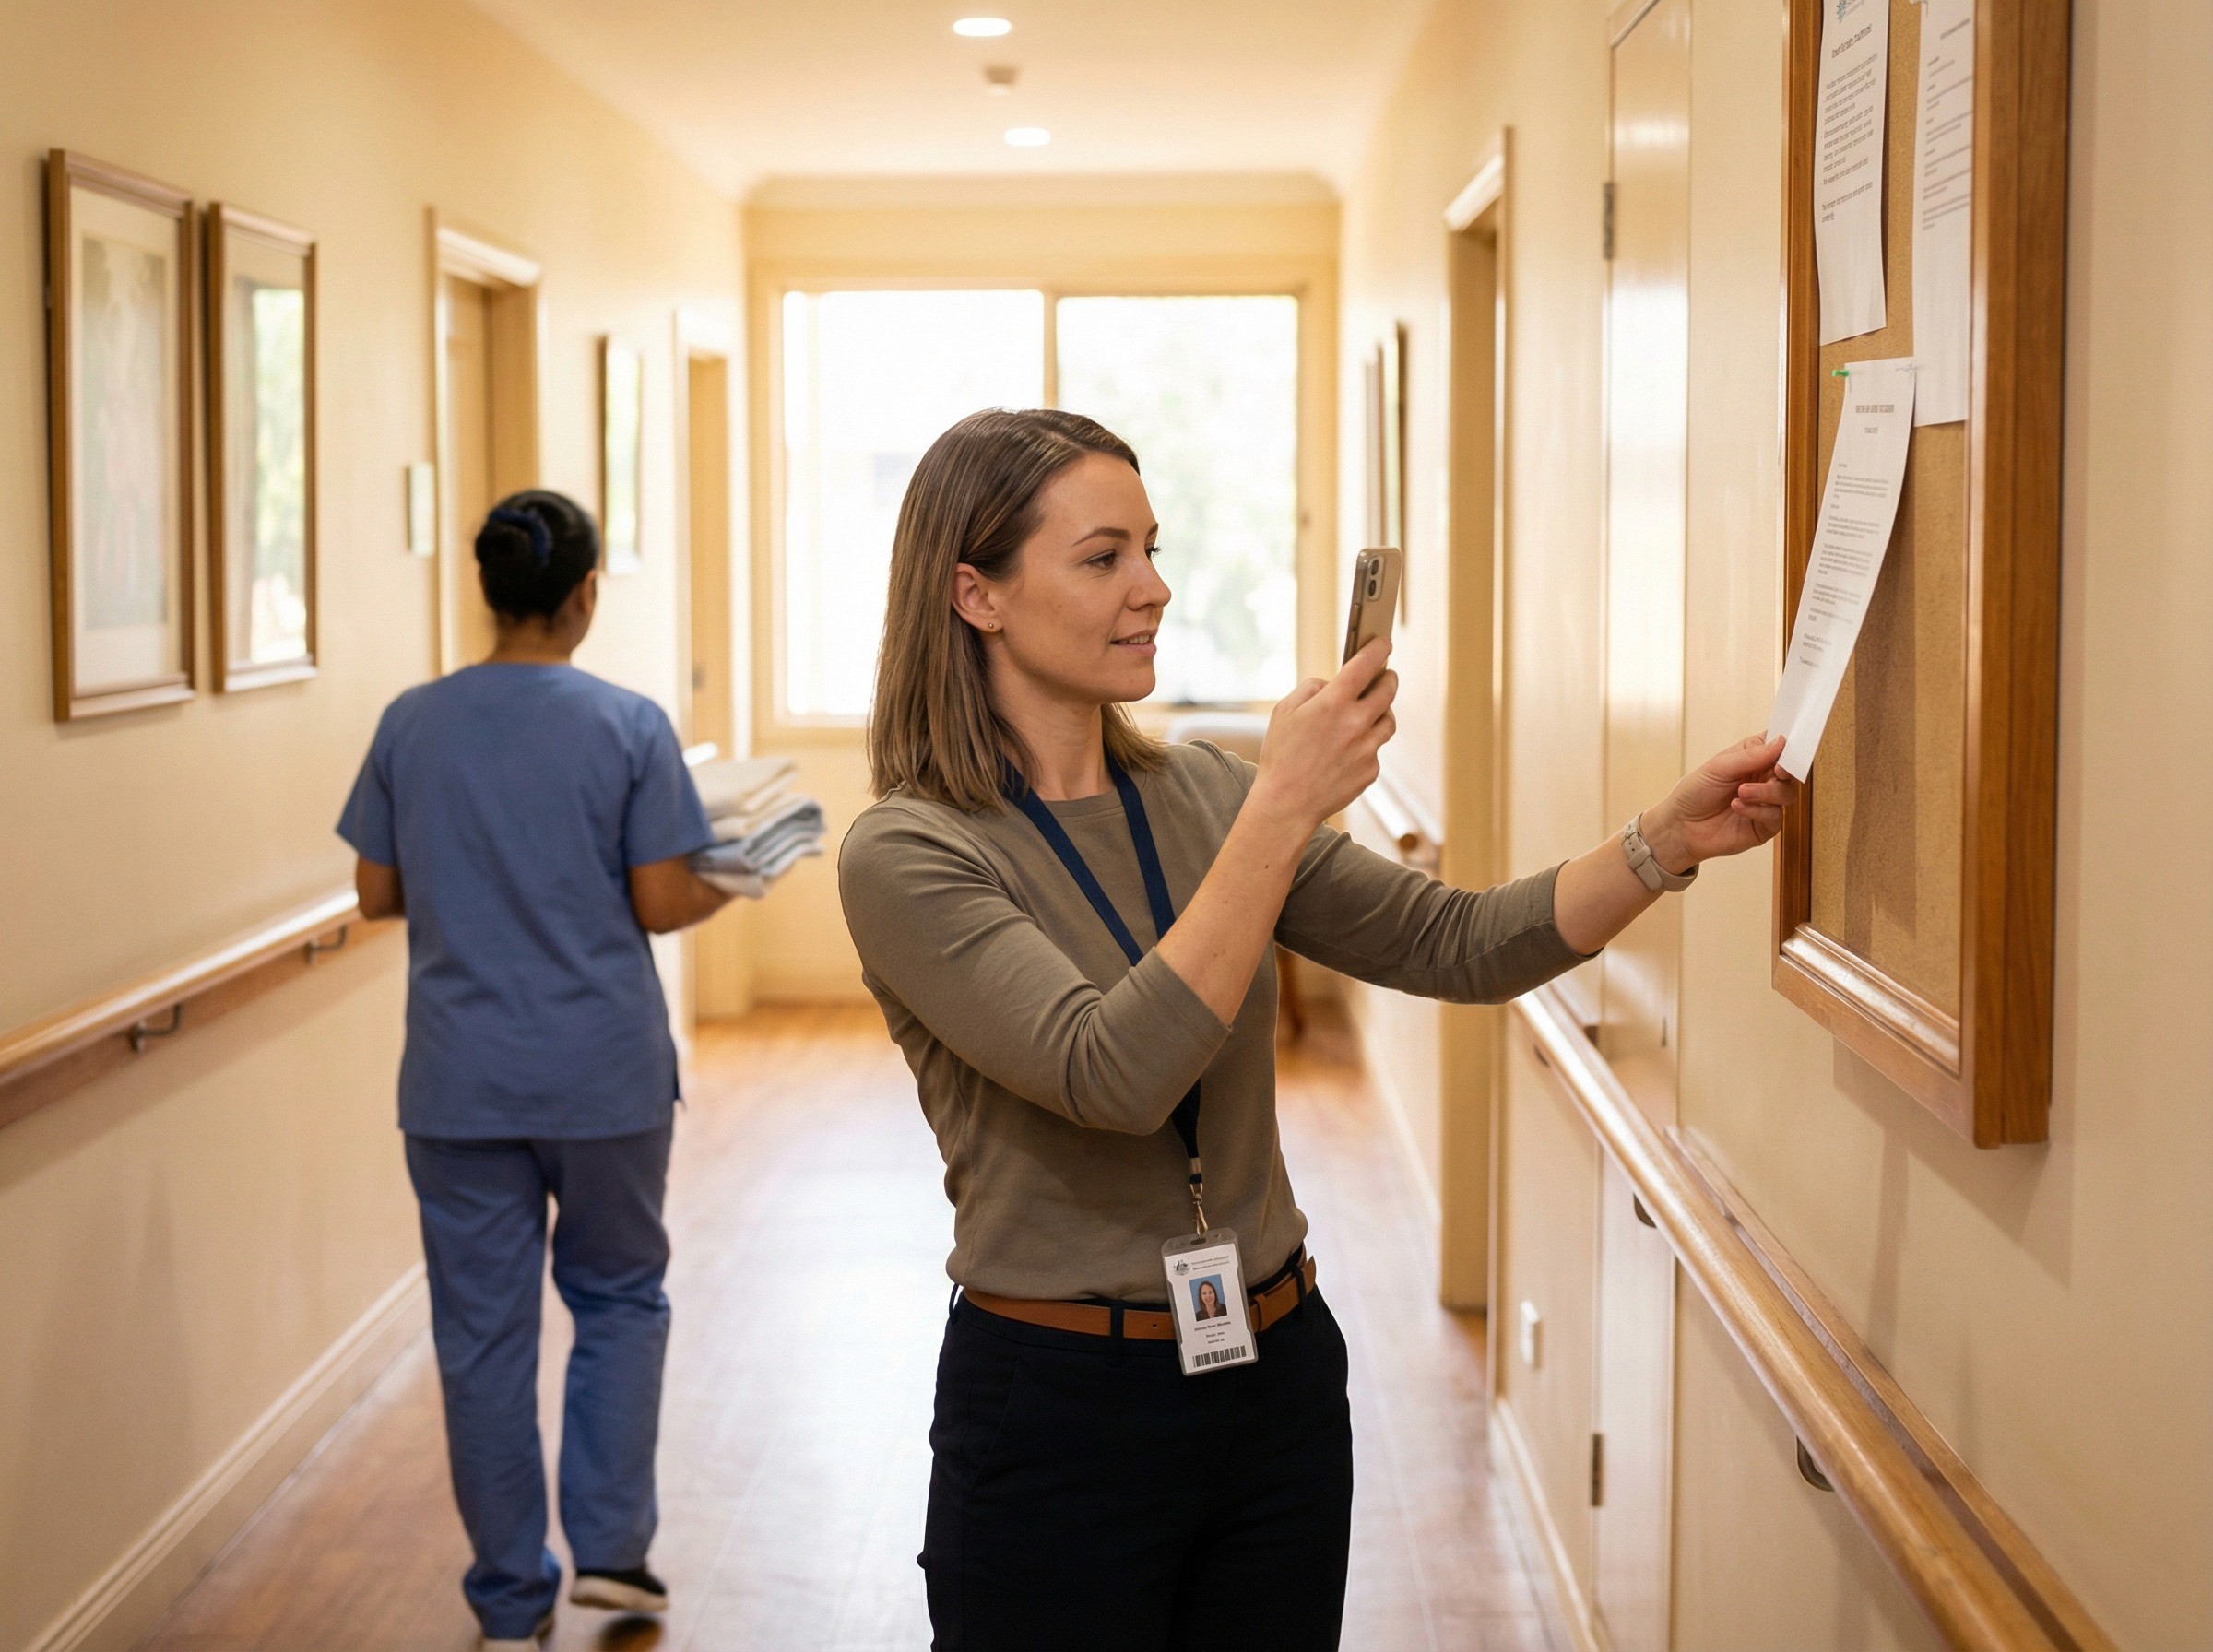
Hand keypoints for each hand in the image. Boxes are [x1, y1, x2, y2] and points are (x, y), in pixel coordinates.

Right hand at [1251, 639, 1398, 832]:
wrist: (1287, 803)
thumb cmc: (1281, 755)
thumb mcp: (1284, 711)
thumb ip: (1312, 689)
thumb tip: (1333, 685)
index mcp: (1333, 703)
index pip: (1365, 665)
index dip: (1377, 650)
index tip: (1383, 643)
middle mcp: (1356, 723)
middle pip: (1388, 690)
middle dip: (1388, 678)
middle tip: (1386, 675)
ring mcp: (1367, 748)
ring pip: (1388, 721)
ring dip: (1382, 711)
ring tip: (1369, 712)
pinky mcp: (1370, 770)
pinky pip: (1376, 749)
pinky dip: (1367, 744)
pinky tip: (1348, 749)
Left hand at [1641, 734, 1798, 872]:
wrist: (1680, 826)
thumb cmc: (1695, 792)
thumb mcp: (1719, 767)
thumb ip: (1751, 755)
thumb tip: (1781, 741)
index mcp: (1754, 759)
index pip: (1780, 747)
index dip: (1789, 744)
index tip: (1789, 744)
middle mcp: (1763, 780)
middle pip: (1790, 771)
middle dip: (1786, 770)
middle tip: (1776, 770)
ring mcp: (1765, 803)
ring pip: (1787, 793)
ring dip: (1766, 791)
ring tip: (1741, 792)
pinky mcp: (1763, 826)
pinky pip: (1775, 817)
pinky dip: (1757, 810)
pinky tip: (1737, 807)